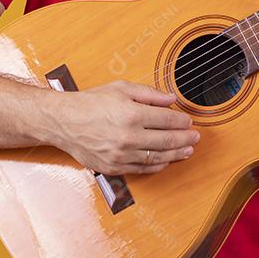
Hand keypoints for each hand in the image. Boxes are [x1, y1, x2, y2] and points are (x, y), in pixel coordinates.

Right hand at [51, 80, 199, 174]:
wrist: (63, 121)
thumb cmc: (90, 103)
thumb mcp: (121, 88)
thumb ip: (149, 94)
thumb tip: (172, 99)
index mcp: (132, 114)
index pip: (168, 120)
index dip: (182, 122)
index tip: (189, 122)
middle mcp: (128, 137)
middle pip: (167, 140)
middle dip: (185, 139)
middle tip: (195, 138)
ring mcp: (121, 154)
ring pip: (157, 157)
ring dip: (176, 154)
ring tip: (187, 151)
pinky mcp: (113, 167)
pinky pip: (142, 169)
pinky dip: (157, 166)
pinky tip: (166, 161)